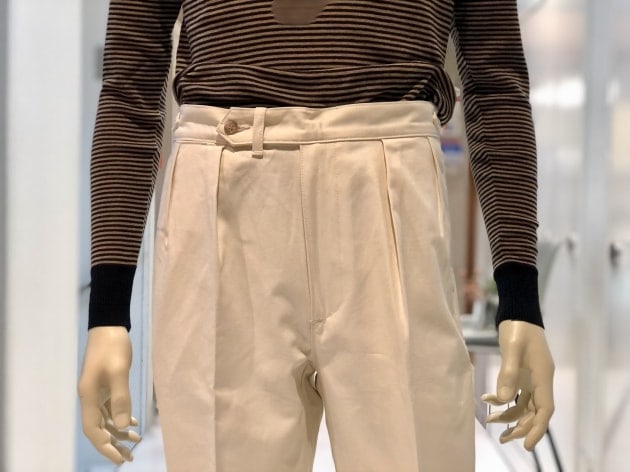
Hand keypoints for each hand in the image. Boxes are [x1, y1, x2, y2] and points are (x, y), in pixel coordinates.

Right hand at [78, 326, 140, 463]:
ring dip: (118, 432)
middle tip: (129, 457)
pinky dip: (119, 418)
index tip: (119, 459)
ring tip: (135, 440)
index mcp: (89, 396)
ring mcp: (96, 391)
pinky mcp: (104, 385)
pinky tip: (131, 423)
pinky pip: (109, 408)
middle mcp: (89, 397)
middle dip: (112, 444)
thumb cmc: (113, 346)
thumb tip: (120, 427)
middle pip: (98, 428)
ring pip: (105, 419)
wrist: (109, 325)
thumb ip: (120, 399)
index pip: (93, 430)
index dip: (105, 447)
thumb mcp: (119, 371)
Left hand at [481, 320, 554, 449]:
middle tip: (503, 439)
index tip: (527, 446)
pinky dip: (503, 399)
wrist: (517, 312)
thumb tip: (503, 400)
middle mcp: (539, 380)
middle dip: (520, 427)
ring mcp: (531, 377)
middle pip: (534, 412)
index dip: (536, 429)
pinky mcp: (521, 372)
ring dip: (509, 415)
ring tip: (490, 421)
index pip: (544, 410)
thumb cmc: (517, 329)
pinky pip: (515, 392)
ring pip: (524, 404)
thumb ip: (507, 374)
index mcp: (542, 377)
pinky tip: (487, 399)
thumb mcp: (511, 349)